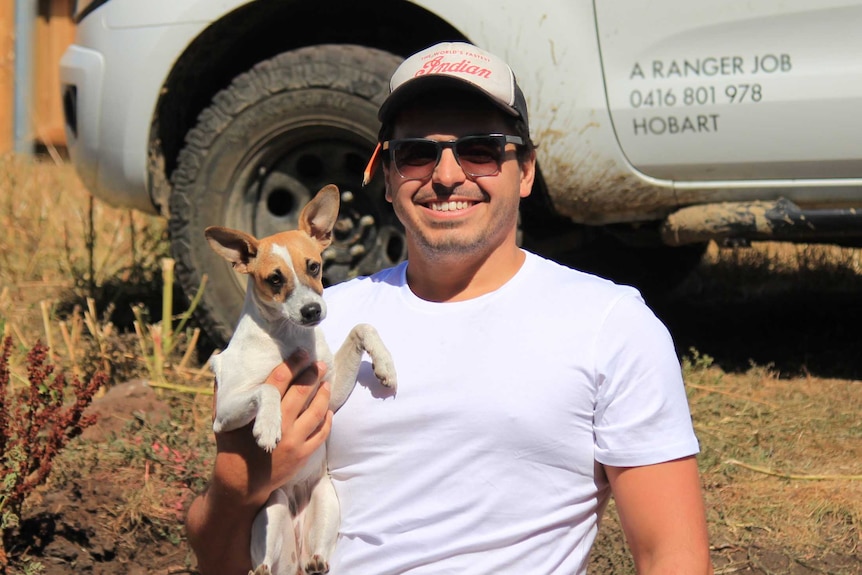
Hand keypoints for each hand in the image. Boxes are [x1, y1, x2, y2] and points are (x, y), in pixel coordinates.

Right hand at [211, 351, 332, 506]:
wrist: (240, 485)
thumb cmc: (230, 448)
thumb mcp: (223, 420)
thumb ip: (222, 394)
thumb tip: (221, 367)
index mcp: (259, 413)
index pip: (279, 380)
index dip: (292, 364)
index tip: (302, 354)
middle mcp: (279, 425)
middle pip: (301, 392)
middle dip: (312, 374)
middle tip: (320, 364)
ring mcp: (293, 441)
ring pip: (316, 411)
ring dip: (323, 394)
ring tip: (326, 383)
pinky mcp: (302, 455)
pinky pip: (321, 433)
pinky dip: (326, 419)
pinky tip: (327, 410)